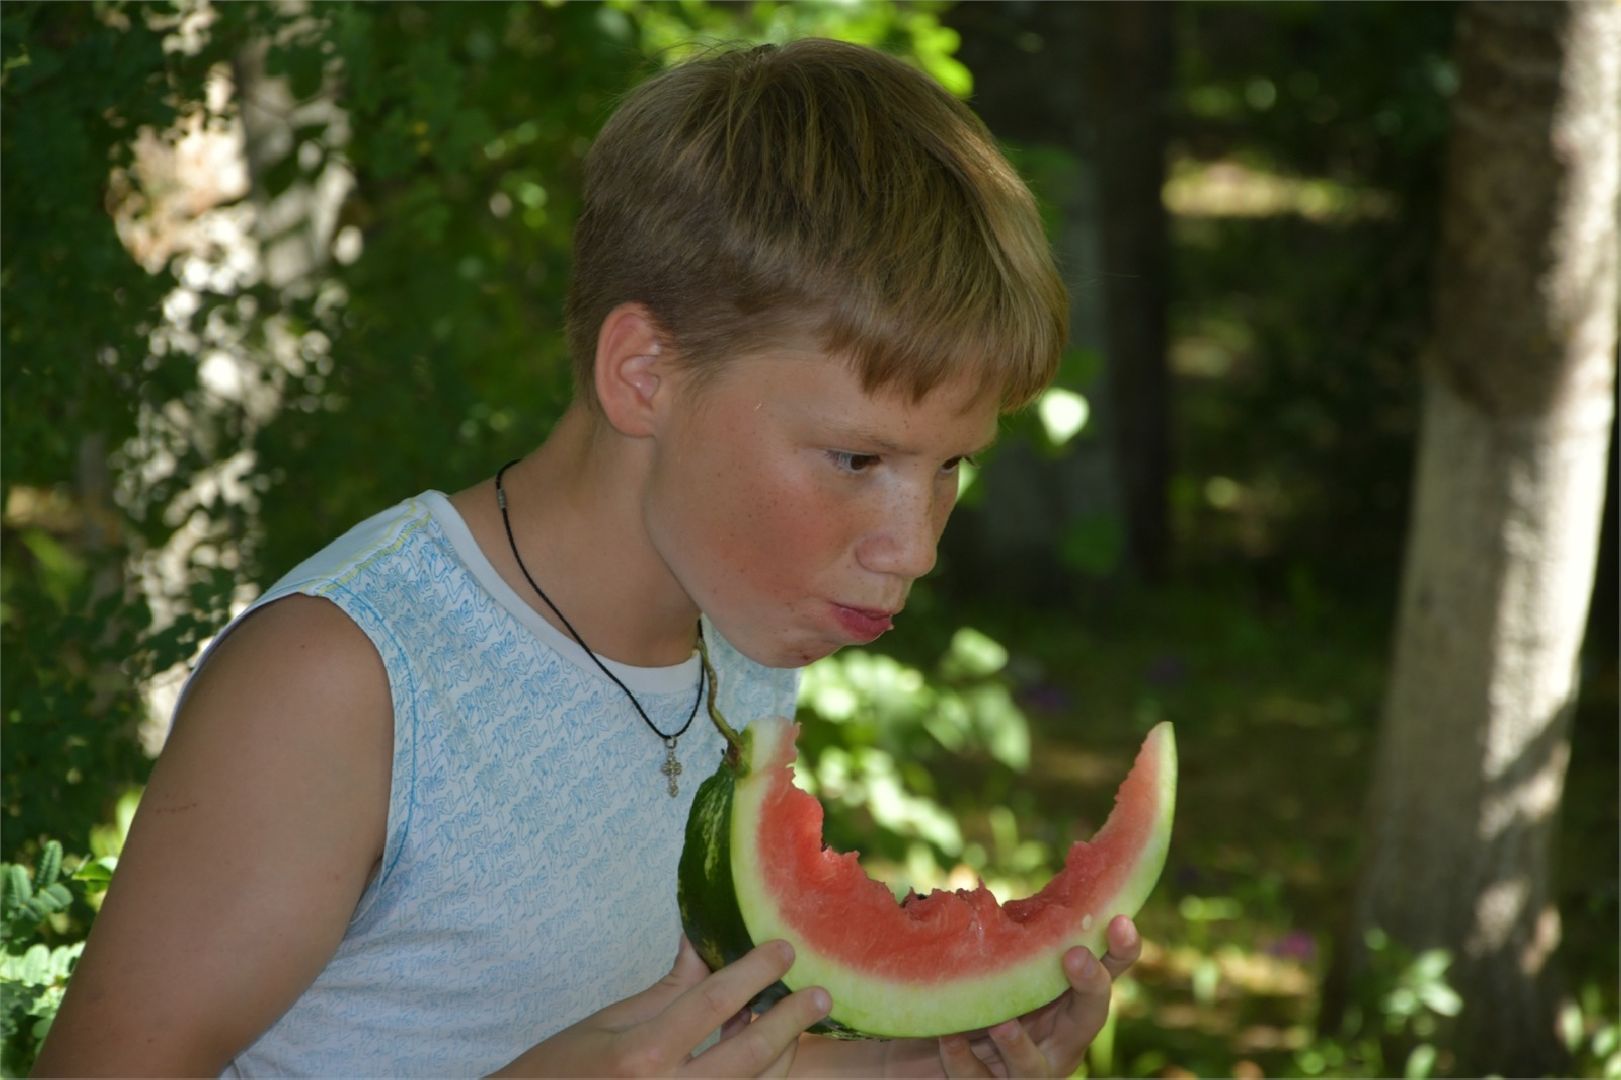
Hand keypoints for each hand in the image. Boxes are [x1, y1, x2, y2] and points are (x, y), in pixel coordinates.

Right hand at [493, 937, 831, 1076]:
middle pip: (748, 1055)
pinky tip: (764, 1062)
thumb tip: (705, 945)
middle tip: (820, 994)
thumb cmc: (559, 1071)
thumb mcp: (608, 1023)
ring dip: (780, 1057)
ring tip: (798, 1026)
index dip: (754, 972)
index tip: (783, 949)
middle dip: (789, 1022)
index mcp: (642, 1055)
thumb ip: (667, 991)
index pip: (713, 1004)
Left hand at [934, 915, 1141, 1077]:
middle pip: (1089, 1018)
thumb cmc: (972, 1002)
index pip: (1105, 975)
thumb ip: (1012, 943)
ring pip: (1035, 1067)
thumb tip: (1004, 895)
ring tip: (1002, 1023)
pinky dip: (963, 1059)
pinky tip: (949, 1038)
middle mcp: (1057, 1041)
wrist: (924, 1053)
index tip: (1121, 921)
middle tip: (1076, 955)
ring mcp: (1027, 1071)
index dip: (1120, 951)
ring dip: (1018, 1045)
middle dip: (1090, 987)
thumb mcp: (995, 968)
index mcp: (1064, 1004)